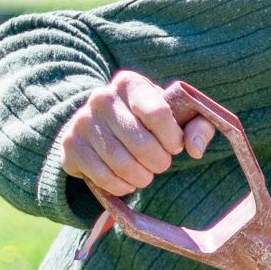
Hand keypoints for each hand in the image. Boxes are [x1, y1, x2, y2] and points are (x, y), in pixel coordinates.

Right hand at [58, 70, 215, 198]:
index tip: (174, 146)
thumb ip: (199, 126)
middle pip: (142, 144)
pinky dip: (121, 186)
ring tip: (145, 174)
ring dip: (141, 177)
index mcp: (130, 83)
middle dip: (159, 162)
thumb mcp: (178, 116)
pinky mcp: (71, 146)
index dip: (172, 139)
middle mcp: (102, 98)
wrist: (102, 126)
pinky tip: (127, 180)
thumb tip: (194, 149)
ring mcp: (82, 122)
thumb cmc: (149, 121)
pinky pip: (103, 177)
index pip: (158, 114)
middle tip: (160, 164)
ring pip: (122, 164)